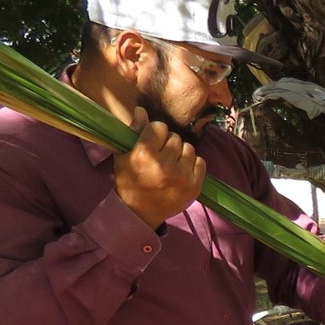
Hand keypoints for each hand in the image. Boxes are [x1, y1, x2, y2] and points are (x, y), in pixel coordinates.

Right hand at [113, 109, 205, 227]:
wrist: (139, 213)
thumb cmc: (129, 181)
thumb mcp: (123, 156)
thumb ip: (134, 132)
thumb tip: (142, 111)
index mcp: (144, 156)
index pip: (159, 127)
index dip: (154, 133)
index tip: (151, 142)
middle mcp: (164, 165)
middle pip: (175, 137)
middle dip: (167, 144)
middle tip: (160, 156)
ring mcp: (182, 177)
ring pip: (189, 148)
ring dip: (180, 154)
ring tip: (170, 164)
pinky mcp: (195, 186)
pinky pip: (201, 162)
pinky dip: (192, 165)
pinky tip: (180, 172)